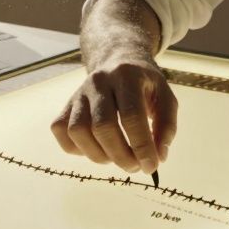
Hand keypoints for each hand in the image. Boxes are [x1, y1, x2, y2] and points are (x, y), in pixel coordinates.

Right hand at [49, 50, 177, 173]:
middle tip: (135, 167)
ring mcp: (78, 93)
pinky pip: (62, 132)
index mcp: (127, 76)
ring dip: (99, 155)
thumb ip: (166, 126)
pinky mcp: (66, 105)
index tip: (151, 166)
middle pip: (102, 126)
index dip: (141, 146)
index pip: (131, 115)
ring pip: (78, 131)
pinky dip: (78, 149)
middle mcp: (99, 82)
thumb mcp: (165, 97)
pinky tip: (98, 148)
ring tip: (117, 157)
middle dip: (121, 155)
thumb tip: (159, 157)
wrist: (118, 61)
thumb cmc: (144, 85)